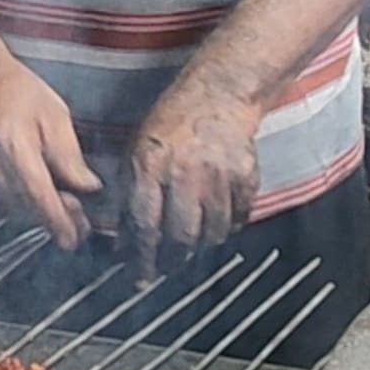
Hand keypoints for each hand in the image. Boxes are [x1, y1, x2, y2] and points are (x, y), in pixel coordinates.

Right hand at [0, 49, 100, 250]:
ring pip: (5, 207)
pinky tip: (22, 184)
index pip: (39, 198)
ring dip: (30, 209)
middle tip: (73, 212)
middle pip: (23, 208)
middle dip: (50, 216)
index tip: (73, 238)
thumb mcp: (54, 114)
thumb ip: (69, 155)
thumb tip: (87, 187)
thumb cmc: (13, 87)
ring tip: (51, 195)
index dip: (58, 223)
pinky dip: (8, 198)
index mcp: (13, 145)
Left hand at [126, 85, 261, 281]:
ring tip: (189, 247)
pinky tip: (216, 225)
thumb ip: (130, 193)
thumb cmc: (172, 121)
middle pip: (180, 236)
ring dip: (199, 247)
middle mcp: (185, 172)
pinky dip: (228, 228)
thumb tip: (122, 240)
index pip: (144, 223)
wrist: (220, 93)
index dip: (140, 256)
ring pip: (211, 233)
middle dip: (170, 260)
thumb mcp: (137, 150)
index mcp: (151, 164)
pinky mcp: (246, 176)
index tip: (138, 276)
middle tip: (164, 267)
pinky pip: (238, 218)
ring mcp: (219, 175)